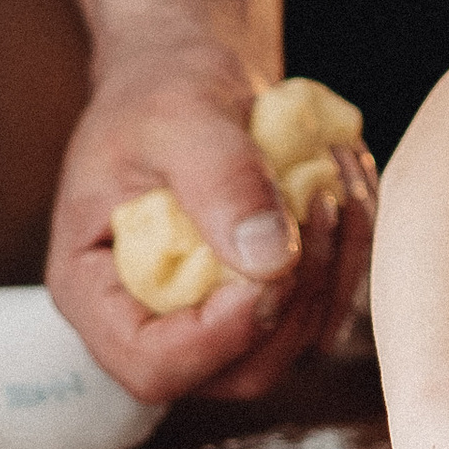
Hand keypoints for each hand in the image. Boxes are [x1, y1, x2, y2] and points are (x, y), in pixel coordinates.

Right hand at [46, 42, 375, 402]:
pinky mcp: (268, 295)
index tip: (273, 265)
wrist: (190, 77)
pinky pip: (328, 305)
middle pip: (236, 370)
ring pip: (294, 343)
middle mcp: (153, 319)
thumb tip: (268, 260)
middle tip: (321, 200)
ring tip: (336, 176)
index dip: (217, 336)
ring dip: (336, 267)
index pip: (151, 365)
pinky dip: (353, 251)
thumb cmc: (162, 91)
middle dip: (296, 295)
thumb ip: (220, 182)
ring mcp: (215, 315)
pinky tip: (345, 183)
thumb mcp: (180, 116)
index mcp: (95, 288)